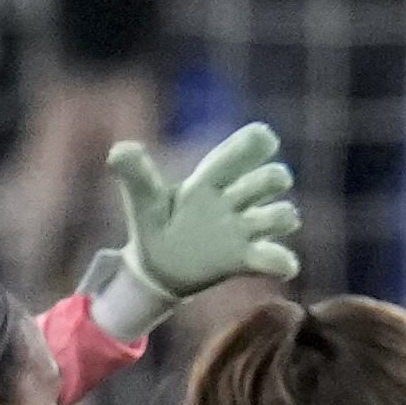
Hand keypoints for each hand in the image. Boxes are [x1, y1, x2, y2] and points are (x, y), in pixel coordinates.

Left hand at [83, 123, 301, 339]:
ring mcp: (245, 232)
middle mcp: (234, 203)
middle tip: (256, 187)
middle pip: (270, 180)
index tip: (265, 136)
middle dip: (271, 178)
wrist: (158, 268)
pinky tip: (282, 265)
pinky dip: (283, 261)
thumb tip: (123, 149)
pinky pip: (276, 260)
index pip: (235, 156)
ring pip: (282, 216)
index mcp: (209, 182)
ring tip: (262, 225)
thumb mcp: (142, 199)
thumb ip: (135, 175)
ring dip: (280, 216)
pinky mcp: (247, 261)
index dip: (254, 143)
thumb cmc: (154, 224)